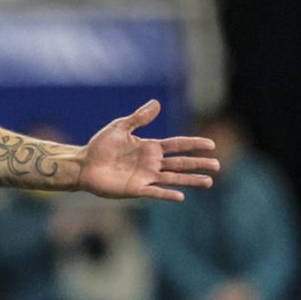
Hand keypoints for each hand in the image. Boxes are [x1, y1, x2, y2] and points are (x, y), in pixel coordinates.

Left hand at [79, 101, 218, 202]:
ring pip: (173, 179)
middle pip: (180, 163)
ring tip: (208, 182)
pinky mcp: (135, 189)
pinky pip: (154, 192)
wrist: (83, 164)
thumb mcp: (120, 127)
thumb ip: (139, 118)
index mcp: (150, 147)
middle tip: (217, 165)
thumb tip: (157, 103)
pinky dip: (167, 194)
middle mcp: (151, 163)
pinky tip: (181, 196)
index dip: (193, 144)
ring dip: (190, 180)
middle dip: (198, 164)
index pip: (177, 145)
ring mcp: (145, 177)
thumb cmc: (100, 146)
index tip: (211, 145)